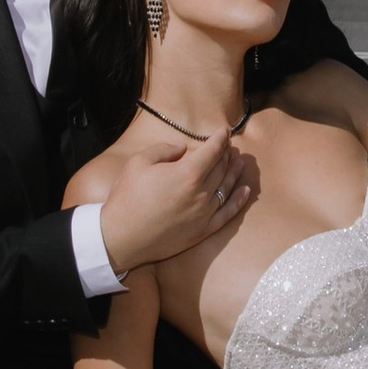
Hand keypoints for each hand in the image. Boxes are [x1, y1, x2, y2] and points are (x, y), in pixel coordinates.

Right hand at [98, 122, 258, 275]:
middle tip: (230, 146)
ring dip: (235, 172)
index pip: (212, 150)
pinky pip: (228, 213)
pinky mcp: (203, 231)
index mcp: (188, 173)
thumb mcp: (139, 163)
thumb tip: (183, 149)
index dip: (220, 138)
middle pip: (221, 167)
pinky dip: (239, 201)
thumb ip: (165, 150)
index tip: (224, 131)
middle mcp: (202, 193)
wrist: (121, 238)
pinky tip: (246, 191)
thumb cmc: (127, 198)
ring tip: (240, 162)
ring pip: (227, 187)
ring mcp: (205, 214)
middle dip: (227, 153)